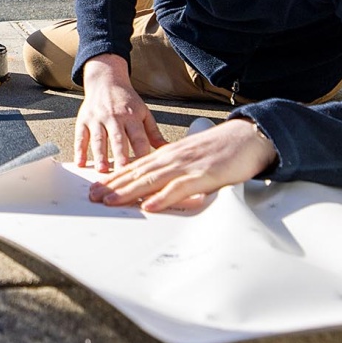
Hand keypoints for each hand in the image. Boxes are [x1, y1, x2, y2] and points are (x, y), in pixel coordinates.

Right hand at [76, 54, 163, 171]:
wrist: (105, 80)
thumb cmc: (126, 101)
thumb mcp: (144, 113)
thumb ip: (154, 133)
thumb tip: (169, 149)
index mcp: (132, 117)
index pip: (139, 138)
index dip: (142, 153)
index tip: (143, 169)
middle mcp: (114, 117)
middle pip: (118, 139)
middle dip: (120, 157)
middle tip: (122, 172)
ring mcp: (97, 119)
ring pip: (98, 139)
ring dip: (100, 155)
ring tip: (102, 169)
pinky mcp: (83, 120)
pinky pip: (81, 137)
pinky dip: (79, 150)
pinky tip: (80, 162)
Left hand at [89, 116, 277, 213]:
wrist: (248, 137)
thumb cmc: (222, 149)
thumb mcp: (192, 157)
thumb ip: (175, 169)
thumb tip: (158, 185)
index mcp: (169, 153)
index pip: (135, 166)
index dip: (115, 177)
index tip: (97, 187)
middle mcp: (173, 157)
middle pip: (137, 173)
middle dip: (113, 185)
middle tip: (93, 197)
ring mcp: (187, 166)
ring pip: (151, 179)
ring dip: (128, 191)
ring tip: (110, 201)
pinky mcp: (203, 175)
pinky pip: (179, 188)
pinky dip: (162, 197)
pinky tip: (149, 205)